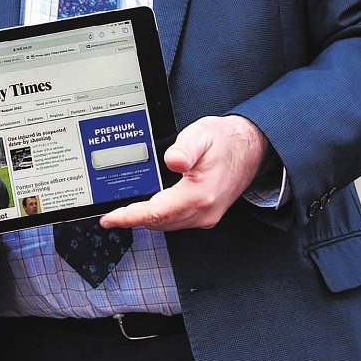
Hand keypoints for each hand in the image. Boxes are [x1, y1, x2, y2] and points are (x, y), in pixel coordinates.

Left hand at [98, 115, 270, 232]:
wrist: (250, 148)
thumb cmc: (226, 140)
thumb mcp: (202, 134)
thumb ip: (185, 148)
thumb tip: (172, 161)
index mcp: (200, 194)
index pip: (157, 212)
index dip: (130, 217)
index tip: (110, 220)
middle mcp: (204, 211)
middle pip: (159, 222)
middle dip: (132, 219)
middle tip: (109, 215)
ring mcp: (206, 216)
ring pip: (167, 225)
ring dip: (145, 220)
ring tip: (123, 212)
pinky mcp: (206, 214)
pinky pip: (176, 222)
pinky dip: (158, 217)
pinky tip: (147, 208)